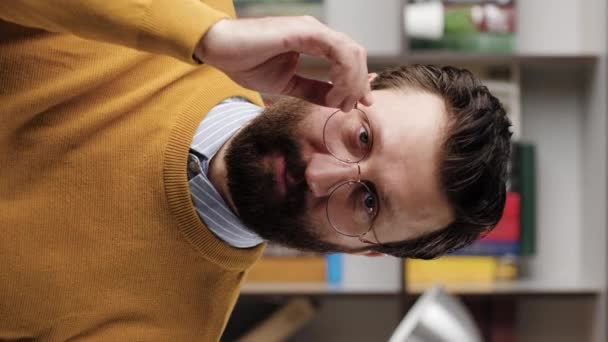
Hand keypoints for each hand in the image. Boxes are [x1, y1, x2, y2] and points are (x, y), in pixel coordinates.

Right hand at [195, 16, 372, 110]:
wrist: (221, 50)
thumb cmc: (246, 62)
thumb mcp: (287, 84)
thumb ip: (312, 90)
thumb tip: (336, 101)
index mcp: (313, 42)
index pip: (346, 59)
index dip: (357, 82)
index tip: (358, 103)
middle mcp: (316, 33)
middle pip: (355, 54)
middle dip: (358, 83)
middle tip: (352, 106)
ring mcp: (311, 29)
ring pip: (350, 52)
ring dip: (351, 80)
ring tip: (341, 102)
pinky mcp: (303, 31)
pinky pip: (336, 49)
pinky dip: (341, 72)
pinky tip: (334, 90)